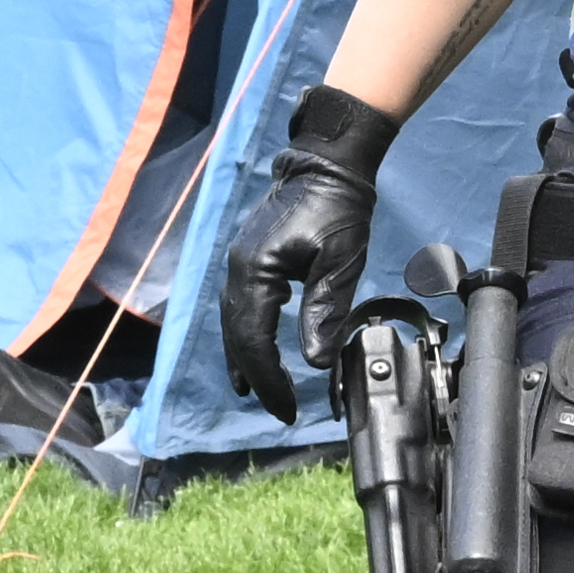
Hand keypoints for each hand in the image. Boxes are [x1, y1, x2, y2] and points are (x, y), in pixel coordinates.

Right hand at [214, 85, 401, 400]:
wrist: (327, 163)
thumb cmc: (337, 208)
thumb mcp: (340, 262)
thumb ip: (326, 311)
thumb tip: (316, 362)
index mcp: (255, 273)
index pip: (254, 341)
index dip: (270, 379)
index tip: (288, 409)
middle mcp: (237, 271)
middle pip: (237, 337)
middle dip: (257, 376)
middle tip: (279, 409)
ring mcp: (238, 263)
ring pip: (233, 323)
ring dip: (244, 358)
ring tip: (256, 388)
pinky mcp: (248, 257)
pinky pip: (239, 306)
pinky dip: (245, 334)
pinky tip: (254, 346)